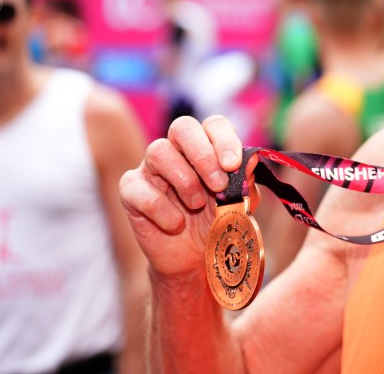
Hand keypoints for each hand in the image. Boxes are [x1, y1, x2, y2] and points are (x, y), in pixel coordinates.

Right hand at [119, 115, 249, 277]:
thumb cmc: (219, 222)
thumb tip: (252, 157)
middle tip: (218, 185)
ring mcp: (151, 168)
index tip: (232, 165)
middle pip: (182, 127)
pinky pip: (139, 189)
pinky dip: (162, 209)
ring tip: (196, 205)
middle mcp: (178, 150)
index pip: (214, 125)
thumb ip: (246, 180)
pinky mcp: (131, 190)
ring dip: (184, 181)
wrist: (196, 258)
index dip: (224, 139)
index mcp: (208, 146)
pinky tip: (176, 224)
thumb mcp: (240, 202)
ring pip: (159, 151)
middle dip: (203, 155)